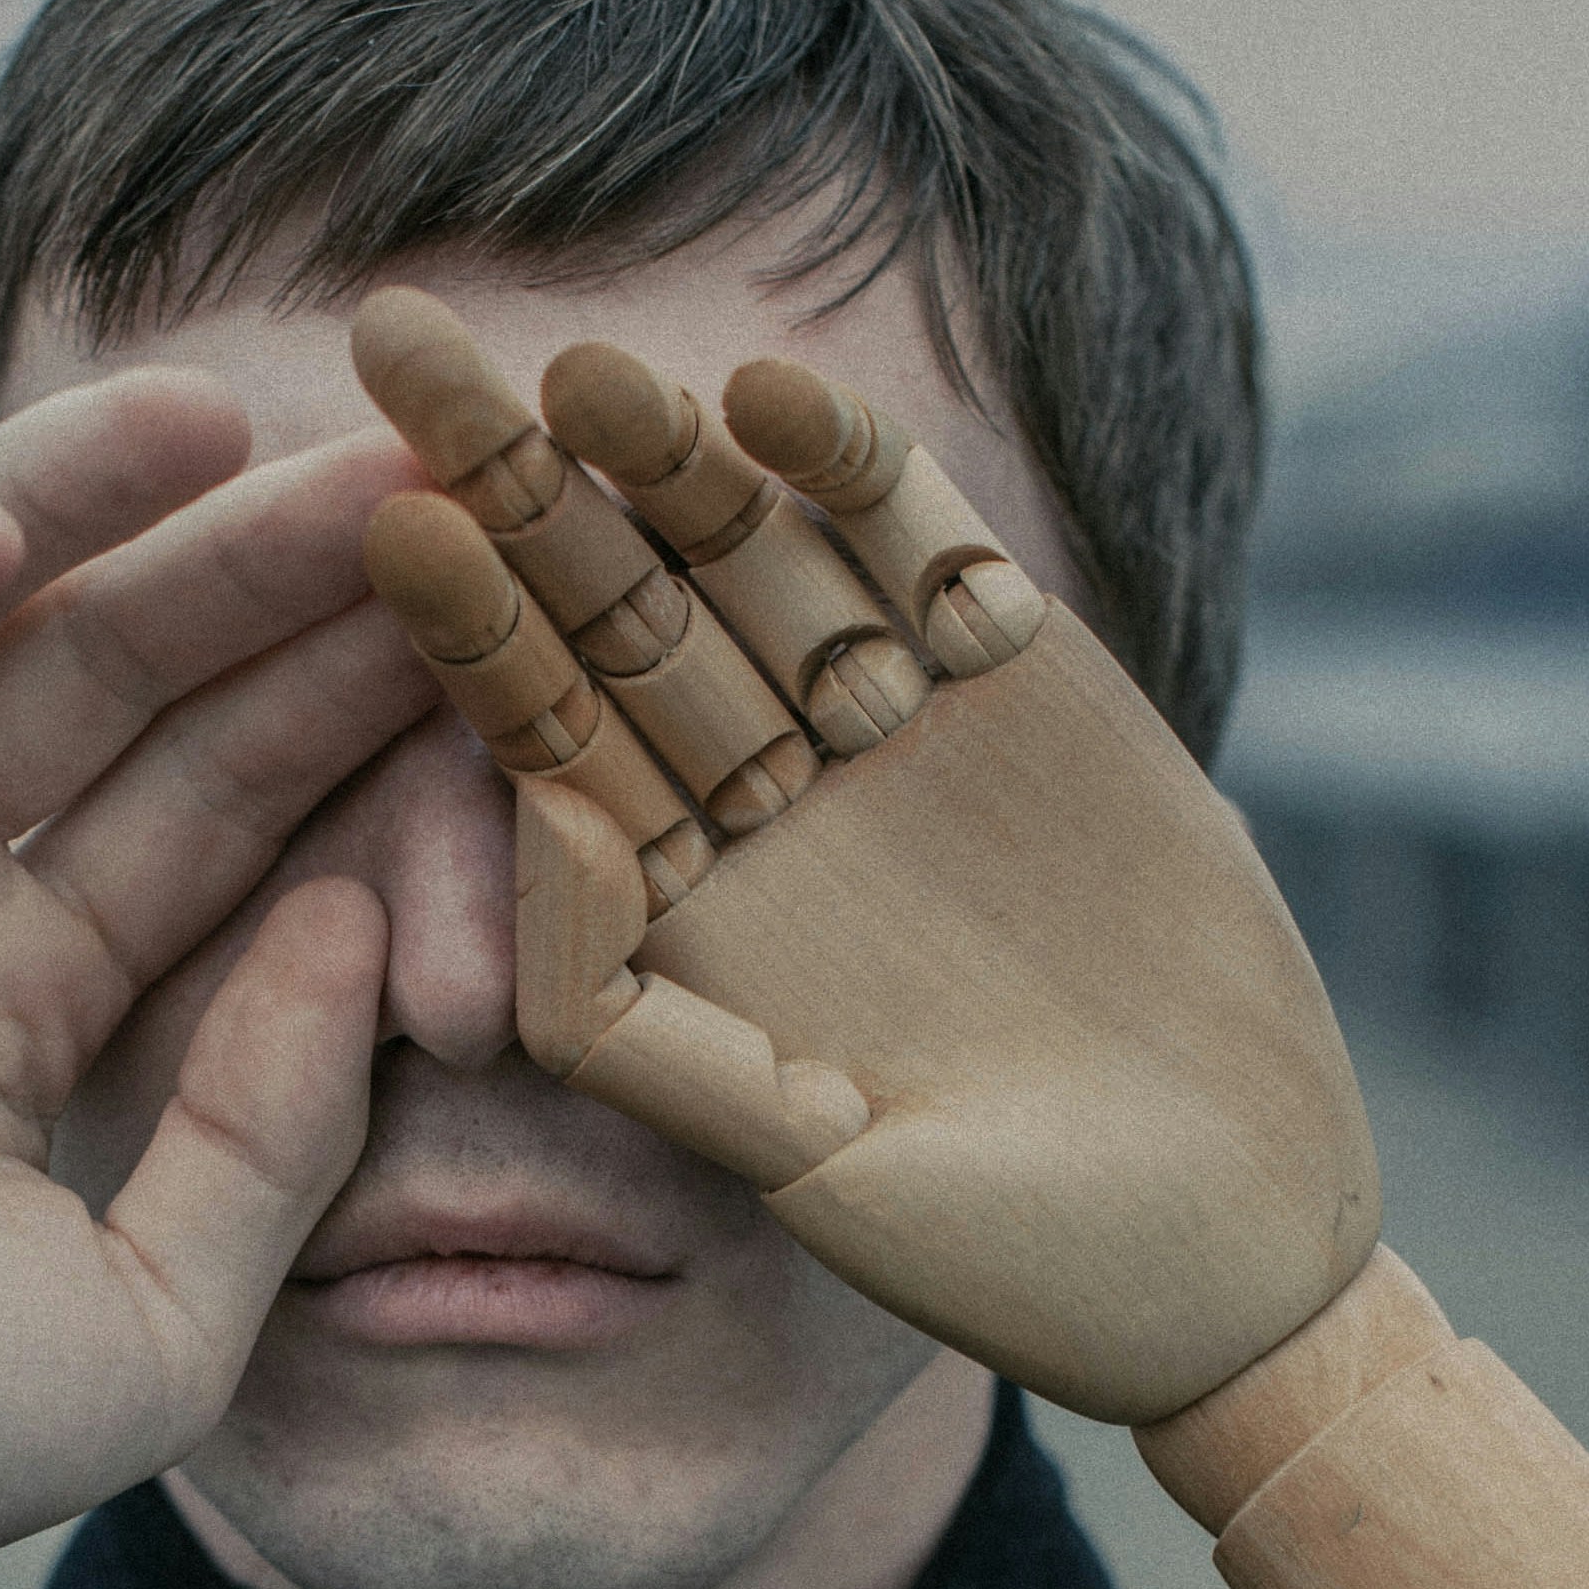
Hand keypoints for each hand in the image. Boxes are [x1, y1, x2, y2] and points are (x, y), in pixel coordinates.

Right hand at [0, 371, 431, 1588]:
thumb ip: (270, 1131)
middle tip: (409, 467)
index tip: (492, 611)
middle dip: (255, 574)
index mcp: (31, 1003)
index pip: (219, 811)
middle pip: (112, 682)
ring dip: (77, 507)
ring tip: (231, 422)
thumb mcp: (154, 1326)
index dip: (345, 707)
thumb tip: (367, 918)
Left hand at [352, 294, 1376, 1426]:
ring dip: (665, 457)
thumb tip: (534, 812)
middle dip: (510, 481)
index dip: (460, 627)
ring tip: (579, 366)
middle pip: (609, 607)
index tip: (375, 524)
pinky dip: (860, 475)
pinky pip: (922, 551)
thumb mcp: (785, 1158)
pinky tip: (772, 397)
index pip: (535, 736)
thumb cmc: (987, 1251)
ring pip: (751, 557)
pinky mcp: (1026, 682)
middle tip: (396, 338)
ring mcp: (888, 727)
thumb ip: (646, 1006)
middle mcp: (759, 797)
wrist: (1213, 1249)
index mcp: (670, 906)